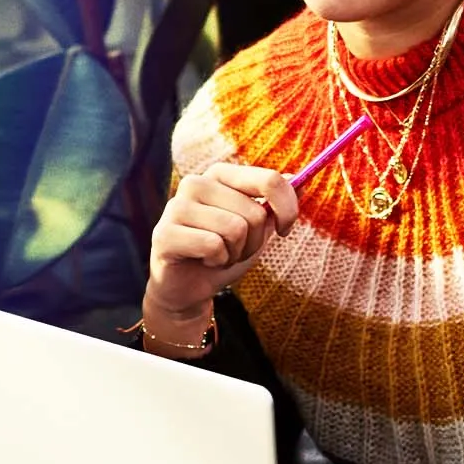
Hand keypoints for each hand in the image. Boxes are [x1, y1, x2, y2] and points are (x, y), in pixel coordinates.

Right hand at [145, 163, 298, 321]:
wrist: (188, 288)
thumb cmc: (224, 253)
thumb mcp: (257, 228)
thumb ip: (275, 203)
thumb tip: (300, 179)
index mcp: (220, 175)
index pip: (270, 180)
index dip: (287, 209)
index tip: (285, 229)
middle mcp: (196, 183)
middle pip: (254, 212)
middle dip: (254, 242)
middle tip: (236, 250)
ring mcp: (176, 206)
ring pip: (235, 229)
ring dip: (235, 253)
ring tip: (219, 256)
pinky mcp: (164, 233)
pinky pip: (213, 245)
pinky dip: (218, 261)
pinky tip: (204, 261)